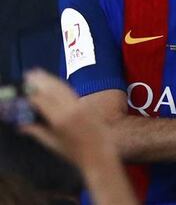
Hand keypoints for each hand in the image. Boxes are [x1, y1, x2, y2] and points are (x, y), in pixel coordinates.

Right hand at [22, 69, 136, 204]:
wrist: (100, 154)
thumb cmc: (74, 153)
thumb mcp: (52, 143)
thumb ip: (36, 131)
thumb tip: (21, 124)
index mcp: (60, 118)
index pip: (41, 100)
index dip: (31, 94)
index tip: (23, 91)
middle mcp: (71, 108)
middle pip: (53, 88)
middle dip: (41, 80)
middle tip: (30, 74)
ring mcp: (82, 105)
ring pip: (63, 87)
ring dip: (51, 79)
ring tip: (40, 74)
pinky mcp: (89, 104)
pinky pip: (72, 91)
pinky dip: (61, 85)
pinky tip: (55, 83)